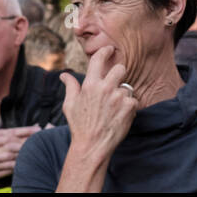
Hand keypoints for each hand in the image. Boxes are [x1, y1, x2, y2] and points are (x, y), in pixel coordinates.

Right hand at [60, 45, 137, 161]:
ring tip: (112, 109)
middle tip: (115, 83)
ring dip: (122, 96)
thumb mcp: (70, 105)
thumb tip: (63, 74)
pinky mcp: (130, 107)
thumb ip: (70, 86)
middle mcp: (106, 88)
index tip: (110, 49)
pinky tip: (119, 116)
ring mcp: (119, 97)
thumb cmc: (79, 125)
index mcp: (90, 85)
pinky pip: (133, 101)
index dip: (106, 51)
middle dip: (119, 74)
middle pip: (121, 69)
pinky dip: (128, 107)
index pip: (99, 59)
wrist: (92, 146)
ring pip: (126, 88)